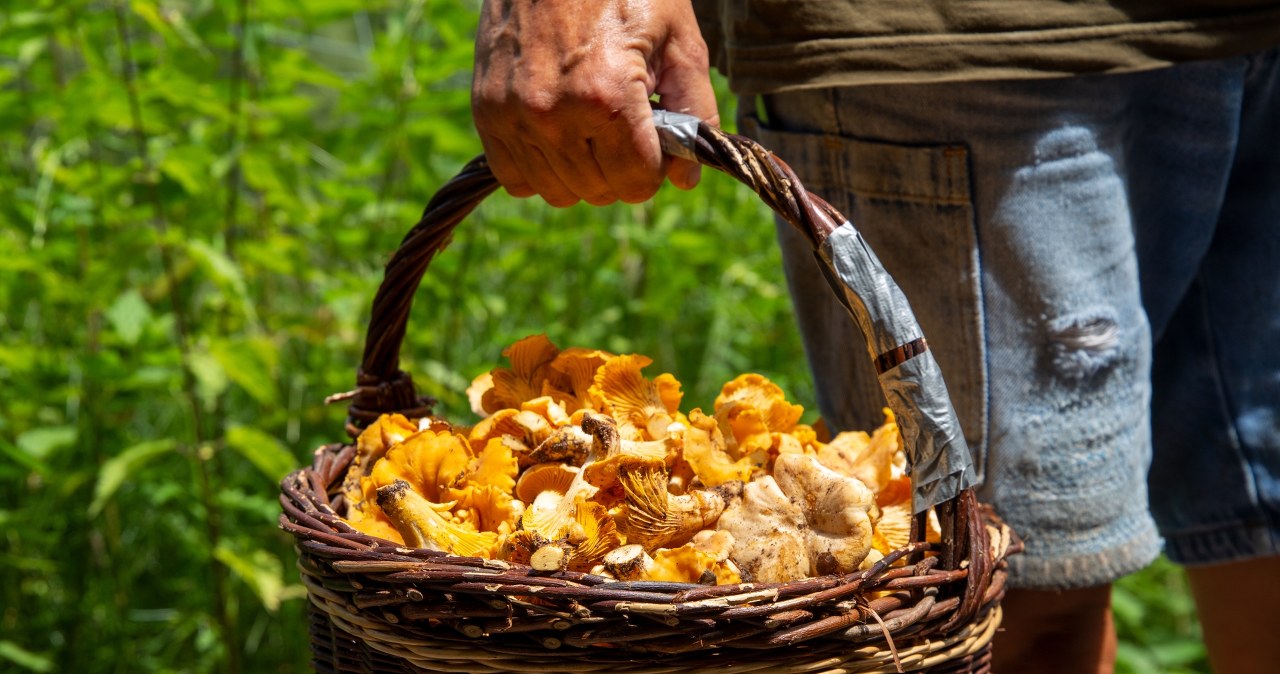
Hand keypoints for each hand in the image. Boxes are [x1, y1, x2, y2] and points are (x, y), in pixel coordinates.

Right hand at [472, 0, 718, 206]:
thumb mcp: (680, 40)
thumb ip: (694, 111)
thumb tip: (686, 177)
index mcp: (607, 97)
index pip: (637, 182)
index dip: (655, 168)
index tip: (654, 140)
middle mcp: (555, 114)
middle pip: (600, 191)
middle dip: (622, 169)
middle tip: (623, 125)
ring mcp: (514, 115)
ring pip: (558, 192)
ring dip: (582, 173)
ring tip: (591, 128)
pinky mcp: (487, 111)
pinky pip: (516, 178)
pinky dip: (540, 169)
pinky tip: (558, 136)